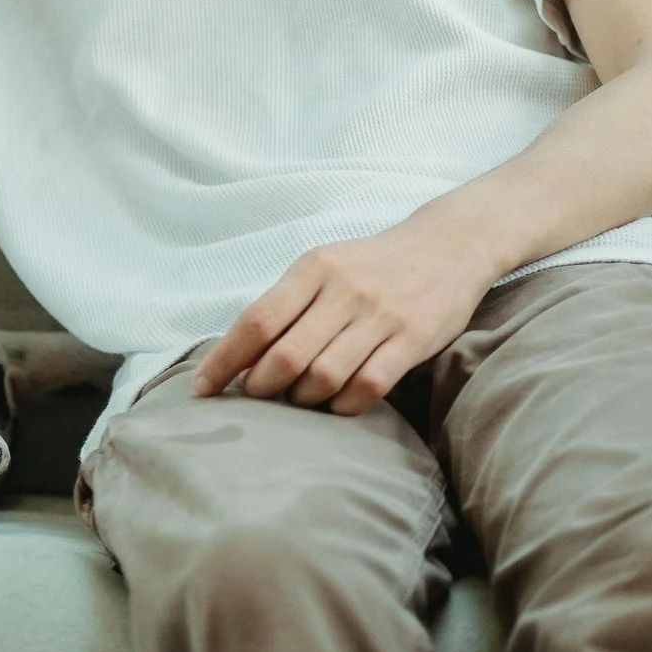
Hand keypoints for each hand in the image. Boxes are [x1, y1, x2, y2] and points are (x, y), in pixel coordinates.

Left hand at [191, 216, 502, 415]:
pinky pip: (368, 386)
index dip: (224, 359)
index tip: (203, 388)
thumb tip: (239, 356)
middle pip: (286, 355)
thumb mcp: (324, 267)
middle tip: (256, 396)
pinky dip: (343, 404)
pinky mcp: (412, 339)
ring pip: (324, 376)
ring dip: (302, 399)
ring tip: (297, 399)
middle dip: (261, 386)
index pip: (257, 321)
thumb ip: (287, 305)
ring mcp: (380, 315)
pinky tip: (336, 403)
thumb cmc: (371, 265)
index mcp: (312, 269)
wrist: (447, 246)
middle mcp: (343, 290)